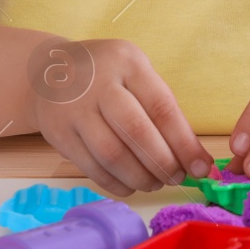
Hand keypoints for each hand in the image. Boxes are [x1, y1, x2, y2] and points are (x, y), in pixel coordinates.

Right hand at [30, 38, 209, 197]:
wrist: (48, 72)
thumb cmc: (106, 76)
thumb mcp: (135, 72)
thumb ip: (161, 108)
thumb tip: (193, 156)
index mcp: (128, 63)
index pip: (162, 108)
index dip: (185, 143)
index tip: (201, 167)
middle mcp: (99, 84)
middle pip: (137, 132)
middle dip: (164, 163)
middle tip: (177, 178)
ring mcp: (74, 109)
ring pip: (112, 155)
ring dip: (141, 177)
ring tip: (155, 183)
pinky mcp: (58, 134)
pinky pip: (91, 168)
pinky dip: (116, 184)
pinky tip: (131, 185)